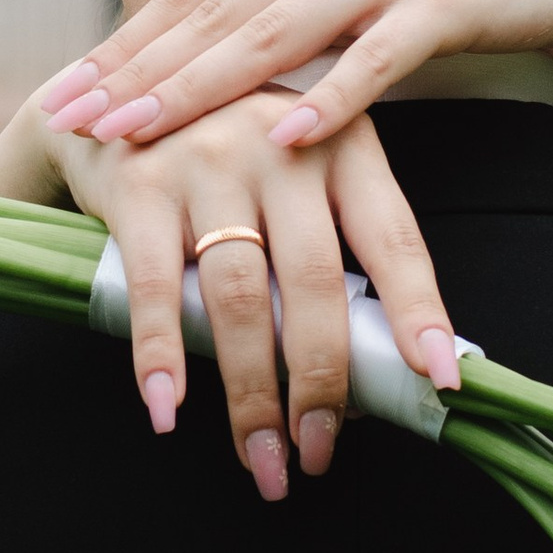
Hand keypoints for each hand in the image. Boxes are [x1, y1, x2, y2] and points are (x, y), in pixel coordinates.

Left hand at [37, 0, 552, 153]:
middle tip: (72, 121)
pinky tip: (282, 140)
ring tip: (140, 134)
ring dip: (200, 90)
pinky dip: (329, 102)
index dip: (124, 44)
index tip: (64, 92)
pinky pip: (375, 59)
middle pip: (213, 15)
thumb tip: (197, 47)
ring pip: (274, 37)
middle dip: (135, 73)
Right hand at [44, 93, 460, 500]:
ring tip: (261, 457)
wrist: (115, 95)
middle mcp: (281, 143)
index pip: (394, 239)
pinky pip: (154, 286)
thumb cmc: (231, 160)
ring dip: (250, 392)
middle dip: (320, 383)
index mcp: (342, 145)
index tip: (437, 379)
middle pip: (314, 281)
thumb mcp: (300, 175)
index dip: (418, 311)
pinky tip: (168, 409)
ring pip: (239, 297)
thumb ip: (333, 248)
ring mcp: (207, 161)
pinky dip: (162, 355)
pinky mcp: (140, 184)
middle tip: (319, 453)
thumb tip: (372, 373)